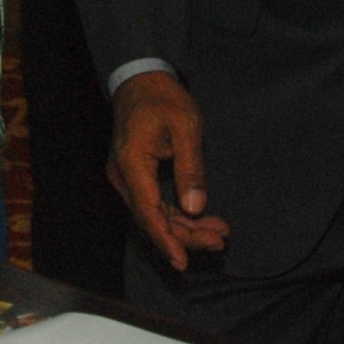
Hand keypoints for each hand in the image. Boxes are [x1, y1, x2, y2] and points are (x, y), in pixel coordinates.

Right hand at [109, 70, 229, 270]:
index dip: (166, 240)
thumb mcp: (185, 127)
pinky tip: (202, 219)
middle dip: (186, 236)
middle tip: (220, 241)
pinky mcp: (135, 178)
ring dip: (185, 228)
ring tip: (219, 233)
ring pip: (154, 216)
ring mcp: (126, 179)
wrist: (141, 81)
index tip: (182, 262)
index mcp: (132, 164)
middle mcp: (123, 178)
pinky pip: (154, 205)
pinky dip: (177, 215)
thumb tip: (195, 207)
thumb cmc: (164, 99)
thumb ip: (190, 168)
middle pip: (152, 220)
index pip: (148, 213)